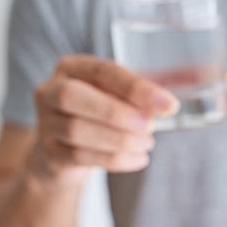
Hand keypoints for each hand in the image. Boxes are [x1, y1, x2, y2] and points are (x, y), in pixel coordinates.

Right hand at [25, 55, 178, 186]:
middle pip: (73, 96)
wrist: (66, 148)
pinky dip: (115, 159)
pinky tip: (139, 158)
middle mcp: (51, 90)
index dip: (136, 88)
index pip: (103, 71)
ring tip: (148, 143)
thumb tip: (181, 91)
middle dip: (116, 112)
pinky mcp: (48, 153)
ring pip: (77, 130)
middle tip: (150, 126)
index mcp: (73, 67)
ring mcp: (45, 123)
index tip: (169, 104)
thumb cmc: (102, 110)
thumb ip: (146, 91)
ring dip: (119, 139)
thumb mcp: (120, 93)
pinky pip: (80, 156)